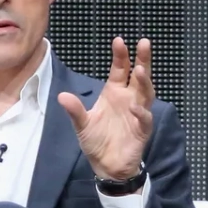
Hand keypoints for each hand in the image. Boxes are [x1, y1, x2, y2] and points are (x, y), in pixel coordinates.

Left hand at [59, 36, 154, 181]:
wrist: (108, 166)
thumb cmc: (97, 142)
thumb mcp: (82, 125)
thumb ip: (75, 110)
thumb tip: (62, 95)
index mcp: (115, 93)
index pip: (120, 70)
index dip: (121, 56)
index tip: (119, 40)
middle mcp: (129, 99)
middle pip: (139, 76)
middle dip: (143, 59)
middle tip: (144, 43)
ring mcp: (138, 113)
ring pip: (146, 93)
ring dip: (145, 82)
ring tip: (141, 70)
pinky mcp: (142, 130)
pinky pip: (143, 118)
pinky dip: (140, 112)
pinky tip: (134, 106)